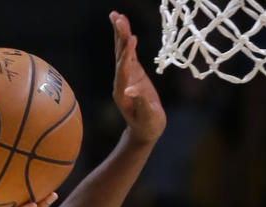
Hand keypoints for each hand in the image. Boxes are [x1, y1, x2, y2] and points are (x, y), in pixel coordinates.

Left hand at [110, 11, 166, 145]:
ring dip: (120, 33)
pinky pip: (129, 54)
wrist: (145, 130)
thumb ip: (141, 103)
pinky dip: (127, 41)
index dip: (128, 54)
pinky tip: (127, 30)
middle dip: (119, 36)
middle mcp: (121, 81)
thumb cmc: (148, 125)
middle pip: (119, 55)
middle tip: (117, 17)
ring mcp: (126, 76)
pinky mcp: (133, 74)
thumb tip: (131, 90)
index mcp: (122, 91)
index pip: (124, 68)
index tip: (132, 38)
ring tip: (117, 15)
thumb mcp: (148, 117)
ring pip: (122, 51)